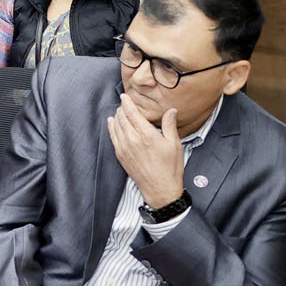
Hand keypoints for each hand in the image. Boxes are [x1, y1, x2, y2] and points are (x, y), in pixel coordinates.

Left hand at [107, 94, 184, 208]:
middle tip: (125, 103)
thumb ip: (169, 125)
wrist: (160, 189)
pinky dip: (111, 127)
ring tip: (120, 111)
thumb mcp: (174, 144)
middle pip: (122, 117)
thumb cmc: (170, 167)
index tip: (125, 96)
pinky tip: (112, 123)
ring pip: (115, 126)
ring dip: (117, 116)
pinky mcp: (120, 155)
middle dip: (122, 108)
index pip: (132, 112)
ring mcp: (124, 148)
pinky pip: (112, 137)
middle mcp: (132, 139)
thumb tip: (170, 110)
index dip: (127, 102)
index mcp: (146, 134)